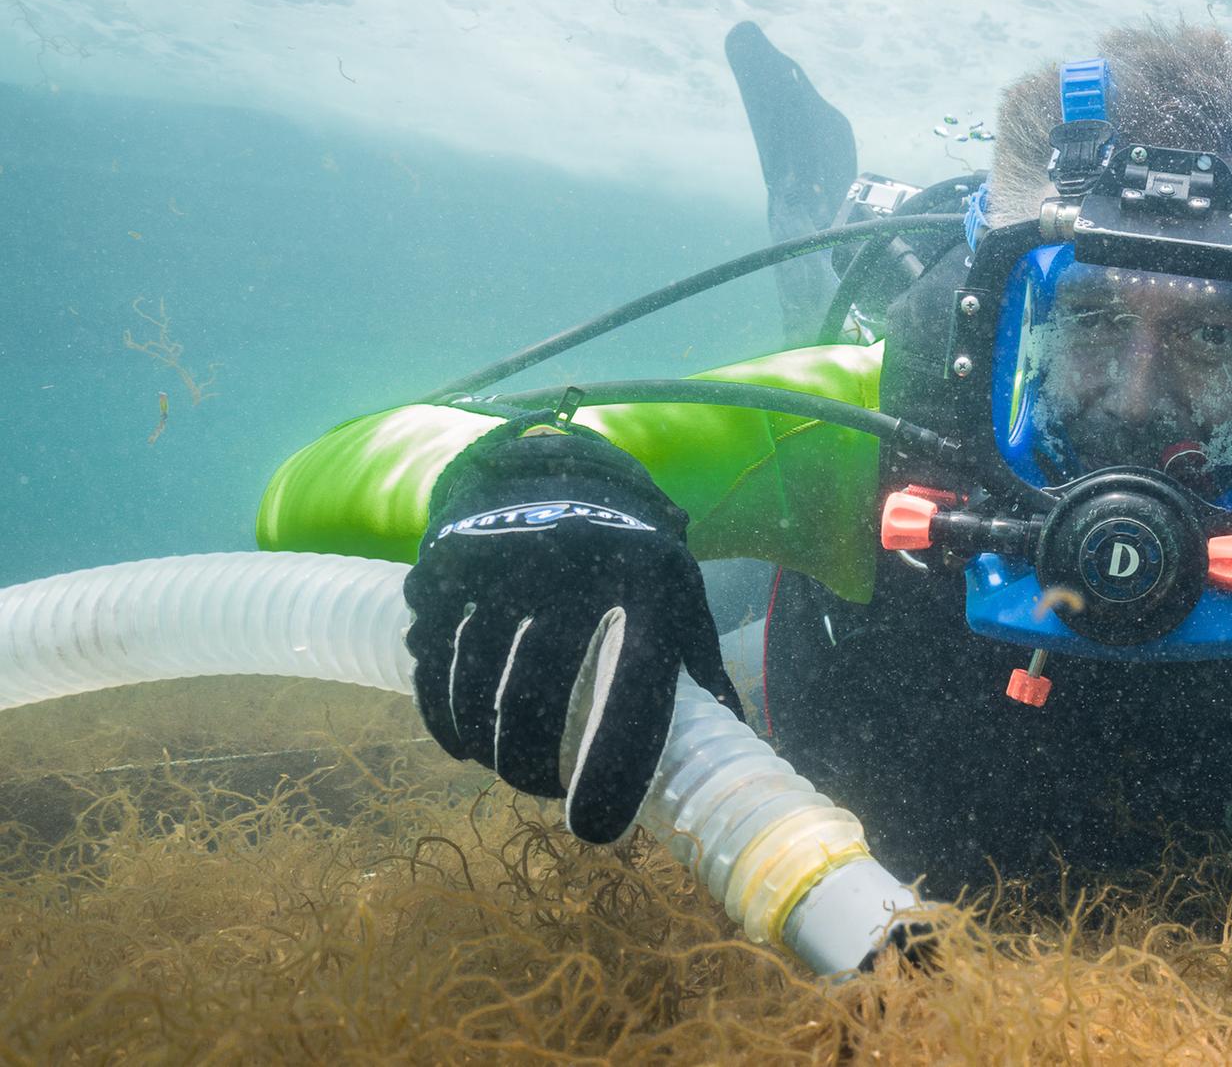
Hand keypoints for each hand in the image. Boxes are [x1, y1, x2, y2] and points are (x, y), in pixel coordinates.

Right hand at [403, 418, 740, 842]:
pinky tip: (461, 740)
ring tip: (504, 762)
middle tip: (540, 787)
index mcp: (645, 585)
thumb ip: (699, 670)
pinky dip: (443, 716)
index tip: (595, 829)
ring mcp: (500, 568)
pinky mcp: (446, 569)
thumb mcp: (680, 596)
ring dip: (486, 744)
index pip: (631, 689)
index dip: (612, 768)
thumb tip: (733, 744)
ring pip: (475, 687)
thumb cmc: (632, 553)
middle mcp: (570, 572)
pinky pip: (433, 665)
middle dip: (530, 766)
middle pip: (535, 699)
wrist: (558, 468)